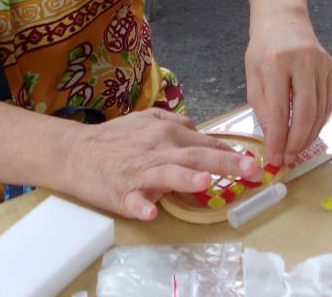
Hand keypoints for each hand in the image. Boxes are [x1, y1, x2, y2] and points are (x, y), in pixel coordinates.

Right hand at [61, 109, 260, 220]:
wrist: (76, 152)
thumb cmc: (115, 137)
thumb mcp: (147, 119)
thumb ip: (175, 122)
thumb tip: (198, 128)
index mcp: (167, 134)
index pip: (206, 143)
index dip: (232, 152)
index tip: (256, 161)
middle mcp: (157, 150)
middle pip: (196, 154)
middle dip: (226, 162)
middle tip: (251, 169)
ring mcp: (139, 172)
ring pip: (167, 173)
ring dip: (186, 178)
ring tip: (206, 181)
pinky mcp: (119, 192)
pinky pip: (132, 200)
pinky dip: (140, 205)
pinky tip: (149, 211)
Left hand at [245, 11, 331, 167]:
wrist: (284, 20)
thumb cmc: (264, 50)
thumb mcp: (253, 77)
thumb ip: (263, 108)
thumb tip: (275, 140)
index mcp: (276, 62)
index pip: (279, 110)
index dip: (278, 139)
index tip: (274, 159)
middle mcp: (303, 61)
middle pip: (306, 112)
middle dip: (298, 141)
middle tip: (289, 158)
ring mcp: (321, 63)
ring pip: (320, 110)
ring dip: (309, 135)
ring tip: (296, 149)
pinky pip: (328, 103)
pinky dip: (319, 122)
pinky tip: (308, 132)